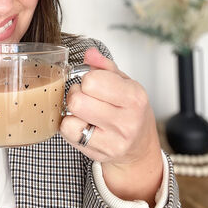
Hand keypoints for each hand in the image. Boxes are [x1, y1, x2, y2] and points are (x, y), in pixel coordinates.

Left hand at [59, 48, 162, 207]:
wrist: (139, 146)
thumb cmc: (129, 110)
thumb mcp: (124, 83)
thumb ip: (104, 66)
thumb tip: (89, 53)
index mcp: (134, 97)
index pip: (93, 81)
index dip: (87, 79)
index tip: (94, 84)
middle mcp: (126, 121)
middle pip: (78, 100)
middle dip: (76, 94)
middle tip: (85, 97)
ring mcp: (113, 141)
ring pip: (70, 119)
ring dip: (72, 112)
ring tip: (84, 112)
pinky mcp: (99, 153)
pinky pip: (68, 133)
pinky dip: (70, 127)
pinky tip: (82, 125)